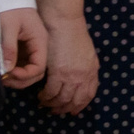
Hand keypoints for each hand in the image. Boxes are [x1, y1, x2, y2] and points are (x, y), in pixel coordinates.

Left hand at [0, 7, 48, 88]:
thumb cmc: (11, 9)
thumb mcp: (8, 26)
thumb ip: (8, 48)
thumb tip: (7, 69)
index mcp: (40, 41)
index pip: (40, 67)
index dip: (26, 75)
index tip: (9, 74)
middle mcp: (39, 47)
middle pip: (37, 73)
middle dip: (21, 79)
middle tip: (4, 78)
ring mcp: (32, 49)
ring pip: (30, 71)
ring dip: (18, 78)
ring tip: (2, 76)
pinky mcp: (24, 49)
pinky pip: (23, 65)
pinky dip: (15, 72)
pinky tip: (3, 70)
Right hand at [34, 0, 97, 115]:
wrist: (65, 22)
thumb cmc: (72, 33)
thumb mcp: (86, 52)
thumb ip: (85, 66)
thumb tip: (81, 78)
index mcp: (93, 69)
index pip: (90, 93)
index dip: (81, 105)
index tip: (73, 111)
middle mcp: (85, 75)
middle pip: (77, 100)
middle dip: (66, 108)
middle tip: (56, 111)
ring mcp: (72, 75)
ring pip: (63, 99)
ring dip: (53, 105)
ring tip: (46, 104)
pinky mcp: (58, 73)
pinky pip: (51, 92)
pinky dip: (45, 97)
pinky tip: (41, 96)